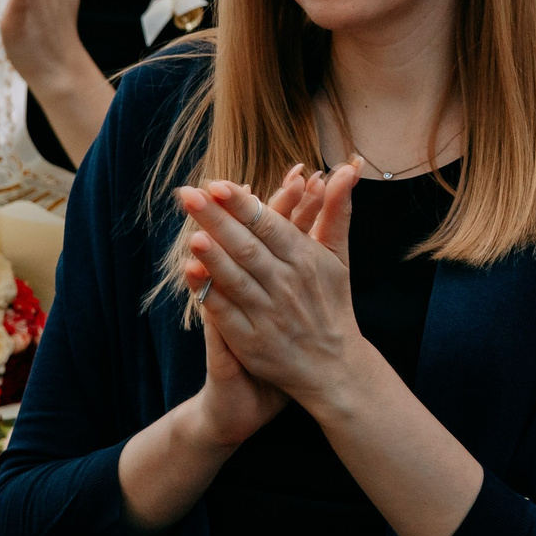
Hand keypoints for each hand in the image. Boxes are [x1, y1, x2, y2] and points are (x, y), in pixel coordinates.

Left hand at [178, 167, 368, 410]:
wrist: (334, 366)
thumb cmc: (332, 303)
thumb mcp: (338, 256)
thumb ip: (336, 211)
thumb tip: (347, 169)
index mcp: (306, 259)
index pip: (269, 225)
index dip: (242, 205)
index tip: (218, 184)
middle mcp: (287, 284)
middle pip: (247, 247)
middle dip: (217, 219)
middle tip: (188, 194)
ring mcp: (268, 314)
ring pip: (237, 279)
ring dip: (213, 256)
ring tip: (191, 232)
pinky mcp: (252, 341)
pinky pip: (226, 313)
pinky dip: (208, 293)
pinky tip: (191, 273)